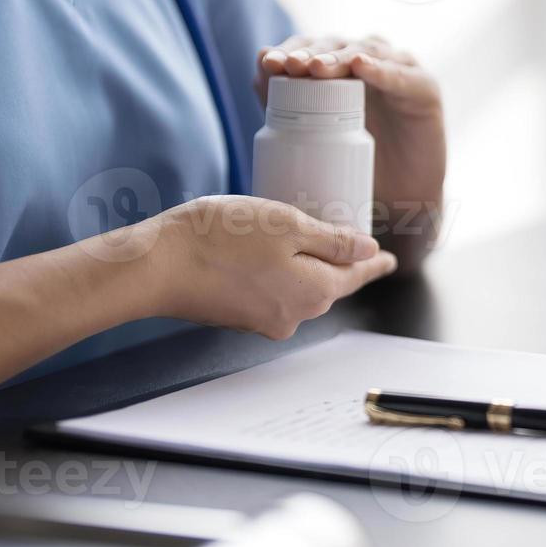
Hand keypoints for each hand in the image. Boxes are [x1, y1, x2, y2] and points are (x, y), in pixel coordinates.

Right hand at [144, 195, 397, 339]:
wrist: (157, 265)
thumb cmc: (220, 240)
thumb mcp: (288, 225)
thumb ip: (333, 241)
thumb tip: (368, 251)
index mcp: (314, 291)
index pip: (356, 276)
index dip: (372, 264)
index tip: (388, 260)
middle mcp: (293, 314)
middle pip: (325, 283)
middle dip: (330, 259)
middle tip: (332, 231)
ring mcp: (263, 320)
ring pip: (294, 287)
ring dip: (294, 263)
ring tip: (280, 234)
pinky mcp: (236, 316)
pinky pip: (267, 292)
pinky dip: (268, 272)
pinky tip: (251, 251)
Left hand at [257, 35, 446, 261]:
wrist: (401, 199)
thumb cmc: (356, 165)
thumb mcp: (317, 138)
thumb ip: (291, 108)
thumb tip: (257, 74)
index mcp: (341, 70)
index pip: (311, 48)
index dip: (290, 50)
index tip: (268, 64)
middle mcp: (369, 63)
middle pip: (337, 45)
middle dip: (312, 52)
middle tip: (291, 65)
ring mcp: (399, 71)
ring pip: (367, 51)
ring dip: (340, 56)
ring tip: (318, 67)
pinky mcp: (425, 88)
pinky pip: (403, 75)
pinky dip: (383, 69)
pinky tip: (362, 67)